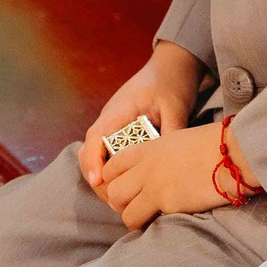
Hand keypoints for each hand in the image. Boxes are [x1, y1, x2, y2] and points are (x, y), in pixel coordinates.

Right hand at [77, 42, 203, 187]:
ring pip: (98, 159)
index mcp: (117, 111)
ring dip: (107, 180)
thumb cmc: (171, 81)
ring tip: (125, 201)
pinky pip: (111, 157)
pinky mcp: (121, 134)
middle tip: (119, 202)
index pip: (95, 138)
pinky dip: (116, 173)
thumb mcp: (175, 106)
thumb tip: (172, 164)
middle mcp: (109, 121)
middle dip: (100, 180)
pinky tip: (133, 186)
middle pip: (90, 155)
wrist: (172, 64)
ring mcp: (113, 128)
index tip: (100, 182)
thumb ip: (172, 132)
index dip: (94, 162)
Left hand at [96, 114, 251, 231]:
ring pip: (123, 210)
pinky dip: (146, 225)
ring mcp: (154, 185)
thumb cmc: (215, 145)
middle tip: (134, 207)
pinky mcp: (166, 202)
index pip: (112, 166)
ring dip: (132, 217)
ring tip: (146, 218)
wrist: (234, 153)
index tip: (125, 189)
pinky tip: (159, 222)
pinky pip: (141, 220)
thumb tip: (160, 170)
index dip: (113, 180)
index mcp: (148, 148)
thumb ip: (162, 155)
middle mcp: (145, 166)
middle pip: (112, 190)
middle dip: (119, 202)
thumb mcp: (179, 141)